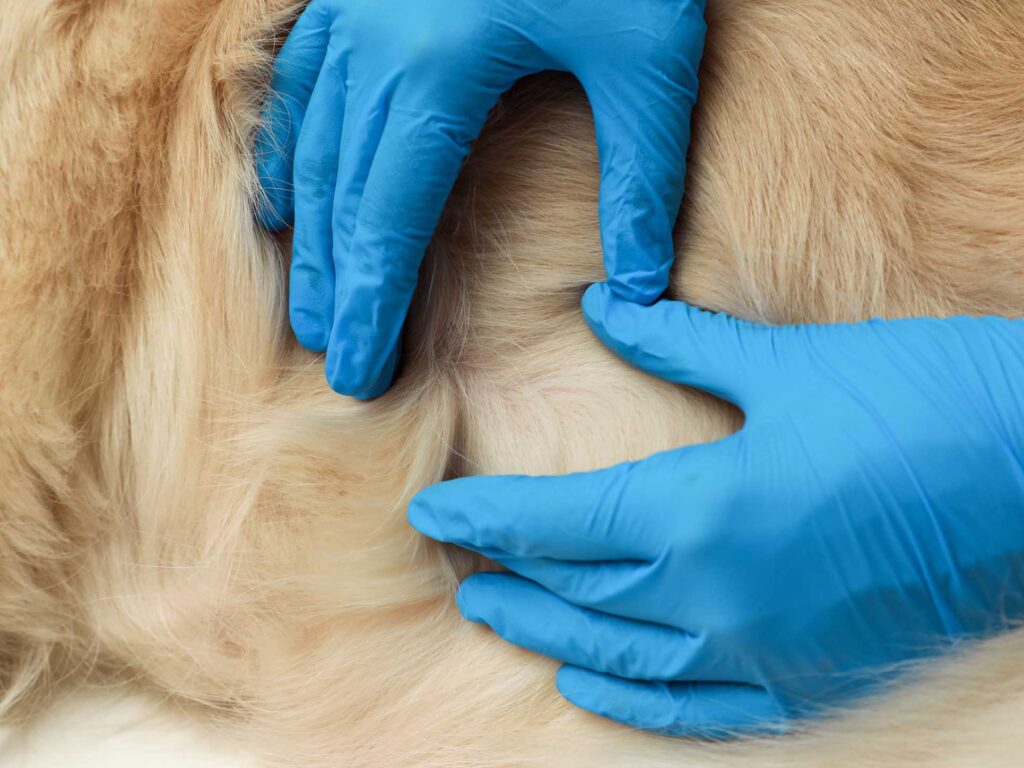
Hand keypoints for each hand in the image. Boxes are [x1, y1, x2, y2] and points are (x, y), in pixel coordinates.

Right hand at [255, 0, 706, 396]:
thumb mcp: (651, 54)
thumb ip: (642, 176)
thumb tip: (638, 291)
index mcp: (437, 70)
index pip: (388, 223)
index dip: (371, 306)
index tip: (358, 371)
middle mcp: (372, 46)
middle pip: (336, 195)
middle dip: (331, 284)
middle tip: (329, 354)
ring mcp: (350, 9)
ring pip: (310, 144)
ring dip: (306, 230)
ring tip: (305, 299)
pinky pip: (300, 81)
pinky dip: (291, 146)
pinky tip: (284, 192)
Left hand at [408, 282, 1023, 737]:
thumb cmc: (915, 399)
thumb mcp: (785, 364)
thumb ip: (677, 343)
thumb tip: (602, 306)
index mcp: (701, 507)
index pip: (558, 521)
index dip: (487, 518)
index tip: (432, 514)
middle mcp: (716, 593)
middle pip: (577, 592)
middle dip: (507, 576)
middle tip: (457, 565)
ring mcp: (761, 646)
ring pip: (621, 655)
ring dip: (551, 635)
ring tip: (500, 617)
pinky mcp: (806, 676)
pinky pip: (696, 708)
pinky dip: (634, 700)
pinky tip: (591, 686)